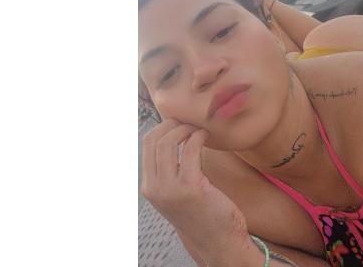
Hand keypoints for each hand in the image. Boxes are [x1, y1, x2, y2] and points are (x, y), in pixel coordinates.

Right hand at [141, 119, 249, 260]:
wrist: (216, 241)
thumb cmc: (201, 213)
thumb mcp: (176, 193)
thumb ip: (169, 172)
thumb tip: (172, 138)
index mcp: (149, 187)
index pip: (146, 144)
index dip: (162, 126)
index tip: (179, 121)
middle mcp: (154, 188)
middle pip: (154, 139)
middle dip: (172, 123)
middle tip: (190, 122)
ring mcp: (171, 188)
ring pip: (168, 142)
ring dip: (186, 128)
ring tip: (199, 129)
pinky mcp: (191, 187)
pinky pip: (190, 150)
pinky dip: (198, 137)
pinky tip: (206, 137)